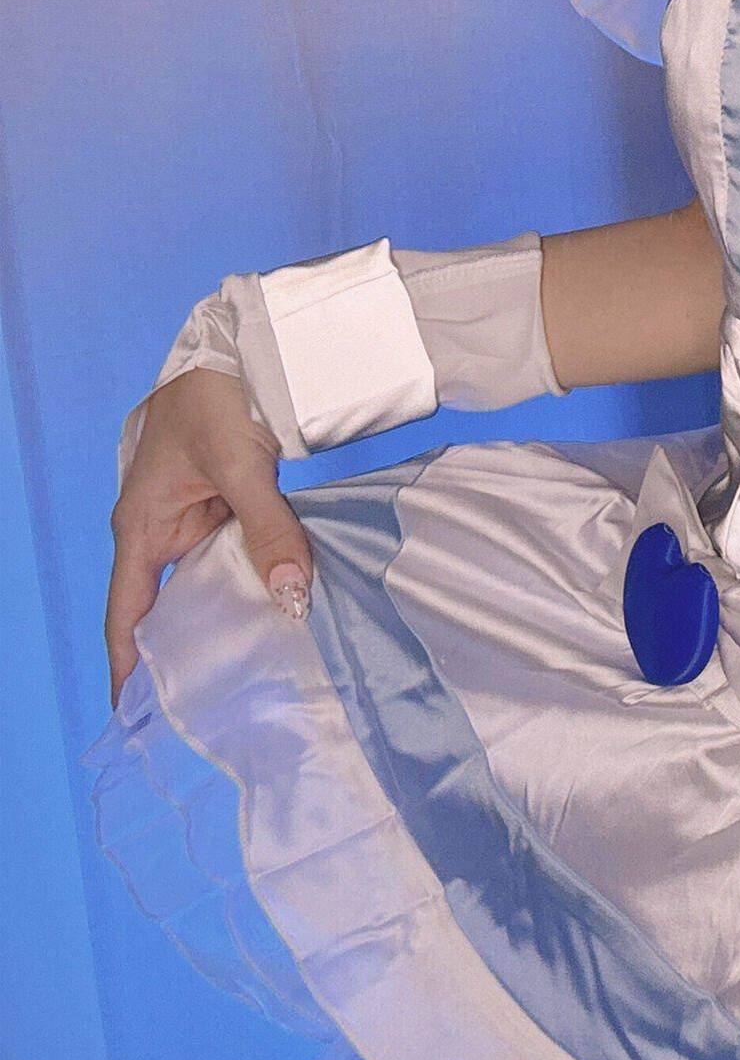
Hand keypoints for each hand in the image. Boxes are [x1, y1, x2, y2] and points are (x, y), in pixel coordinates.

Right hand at [105, 366, 315, 707]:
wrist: (240, 345)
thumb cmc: (216, 397)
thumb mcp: (239, 465)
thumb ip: (268, 529)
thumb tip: (291, 594)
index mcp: (142, 525)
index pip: (128, 612)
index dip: (129, 664)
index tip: (134, 714)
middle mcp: (163, 528)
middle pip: (171, 603)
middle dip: (192, 646)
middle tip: (221, 702)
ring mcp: (197, 515)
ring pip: (212, 578)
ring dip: (235, 609)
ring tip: (263, 665)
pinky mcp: (228, 502)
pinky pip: (240, 551)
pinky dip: (259, 574)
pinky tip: (287, 602)